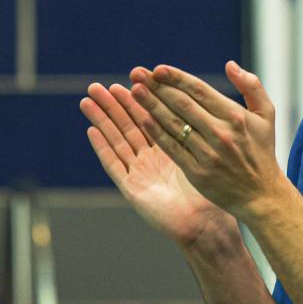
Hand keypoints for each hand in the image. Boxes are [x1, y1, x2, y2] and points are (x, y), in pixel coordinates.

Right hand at [80, 81, 231, 248]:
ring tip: (87, 100)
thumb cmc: (215, 193)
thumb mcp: (207, 154)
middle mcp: (151, 159)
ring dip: (101, 120)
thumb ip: (199, 131)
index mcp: (169, 149)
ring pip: (117, 140)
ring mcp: (139, 173)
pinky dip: (102, 147)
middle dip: (112, 105)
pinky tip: (92, 130)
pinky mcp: (131, 189)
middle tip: (96, 86)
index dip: (138, 99)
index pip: (149, 117)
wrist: (207, 225)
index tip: (129, 79)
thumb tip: (204, 103)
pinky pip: (114, 164)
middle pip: (127, 126)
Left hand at [129, 61, 291, 220]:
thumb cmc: (261, 151)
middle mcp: (221, 132)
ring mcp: (208, 153)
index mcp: (235, 116)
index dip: (176, 78)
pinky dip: (157, 132)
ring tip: (135, 91)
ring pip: (174, 124)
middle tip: (137, 73)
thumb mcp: (266, 115)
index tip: (157, 69)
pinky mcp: (197, 172)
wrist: (261, 195)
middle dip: (157, 86)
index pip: (199, 90)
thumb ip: (251, 86)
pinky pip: (172, 148)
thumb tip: (229, 65)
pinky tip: (143, 119)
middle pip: (182, 104)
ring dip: (151, 105)